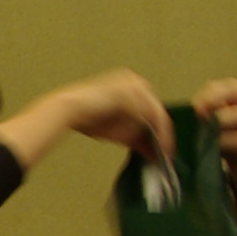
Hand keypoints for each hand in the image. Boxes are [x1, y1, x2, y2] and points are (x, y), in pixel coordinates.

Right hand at [51, 69, 173, 162]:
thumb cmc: (88, 117)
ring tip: (163, 152)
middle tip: (167, 153)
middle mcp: (137, 82)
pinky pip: (151, 114)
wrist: (69, 109)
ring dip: (162, 134)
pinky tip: (156, 145)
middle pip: (158, 111)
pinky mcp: (133, 92)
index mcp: (133, 86)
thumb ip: (136, 136)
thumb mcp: (119, 130)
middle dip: (163, 134)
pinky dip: (156, 131)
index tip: (164, 148)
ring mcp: (136, 86)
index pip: (153, 110)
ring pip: (157, 113)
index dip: (160, 131)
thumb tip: (153, 151)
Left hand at [194, 79, 236, 198]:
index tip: (193, 104)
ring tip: (202, 128)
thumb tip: (187, 109)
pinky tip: (215, 144)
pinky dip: (228, 140)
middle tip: (197, 111)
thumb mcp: (214, 122)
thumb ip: (204, 112)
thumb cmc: (227, 141)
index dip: (210, 92)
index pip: (228, 85)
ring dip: (218, 120)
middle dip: (215, 99)